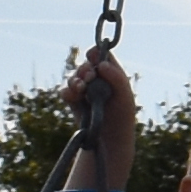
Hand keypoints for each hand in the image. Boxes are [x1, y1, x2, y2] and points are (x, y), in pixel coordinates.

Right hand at [59, 47, 137, 191]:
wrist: (110, 138)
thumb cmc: (122, 115)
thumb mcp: (125, 96)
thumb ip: (116, 78)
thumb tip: (102, 65)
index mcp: (111, 73)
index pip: (101, 56)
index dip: (96, 54)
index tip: (94, 57)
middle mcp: (97, 79)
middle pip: (85, 65)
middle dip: (85, 70)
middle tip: (90, 78)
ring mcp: (84, 90)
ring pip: (74, 77)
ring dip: (76, 80)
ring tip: (82, 89)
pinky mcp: (73, 101)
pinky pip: (65, 91)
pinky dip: (68, 92)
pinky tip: (75, 96)